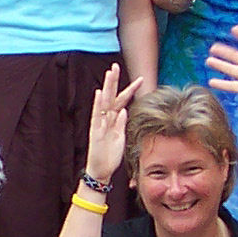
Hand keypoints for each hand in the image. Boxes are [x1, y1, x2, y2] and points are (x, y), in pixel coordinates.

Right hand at [84, 63, 146, 184]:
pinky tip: (99, 94)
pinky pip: (97, 116)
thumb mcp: (119, 138)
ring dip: (107, 87)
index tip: (140, 79)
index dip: (130, 90)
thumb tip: (125, 111)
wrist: (101, 170)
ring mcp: (100, 124)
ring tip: (109, 74)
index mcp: (113, 120)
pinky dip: (98, 105)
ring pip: (104, 102)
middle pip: (111, 96)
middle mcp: (105, 119)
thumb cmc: (109, 155)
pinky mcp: (96, 131)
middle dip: (113, 81)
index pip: (122, 101)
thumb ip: (121, 124)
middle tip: (115, 66)